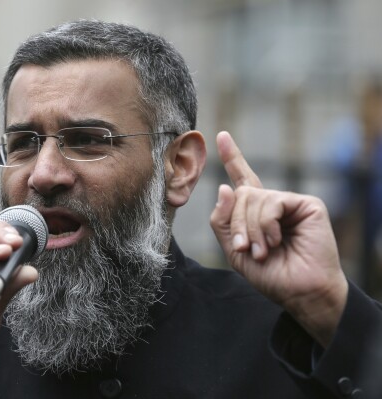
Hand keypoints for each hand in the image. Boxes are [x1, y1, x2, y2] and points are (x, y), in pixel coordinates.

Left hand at [210, 131, 347, 346]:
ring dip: (251, 228)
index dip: (233, 158)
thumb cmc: (270, 274)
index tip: (221, 136)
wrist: (299, 292)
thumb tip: (224, 187)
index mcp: (256, 213)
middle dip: (237, 223)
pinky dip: (267, 223)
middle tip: (246, 248)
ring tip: (263, 249)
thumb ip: (224, 220)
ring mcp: (290, 202)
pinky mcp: (307, 204)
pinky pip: (271, 202)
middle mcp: (273, 203)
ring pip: (252, 197)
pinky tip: (276, 240)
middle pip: (239, 194)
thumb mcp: (235, 250)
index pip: (242, 181)